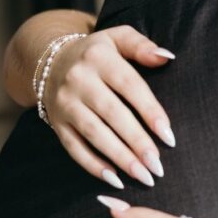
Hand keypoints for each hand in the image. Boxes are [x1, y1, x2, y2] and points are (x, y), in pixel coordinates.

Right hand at [46, 27, 176, 186]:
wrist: (49, 60)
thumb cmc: (97, 54)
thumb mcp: (117, 38)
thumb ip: (141, 46)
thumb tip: (166, 57)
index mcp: (99, 57)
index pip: (130, 86)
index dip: (150, 111)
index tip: (169, 136)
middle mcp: (79, 80)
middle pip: (113, 114)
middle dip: (137, 143)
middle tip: (158, 166)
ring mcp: (65, 103)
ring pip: (94, 134)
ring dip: (120, 158)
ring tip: (144, 176)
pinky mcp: (57, 123)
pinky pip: (74, 147)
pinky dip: (94, 165)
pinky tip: (116, 179)